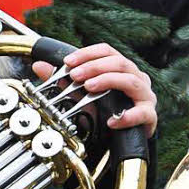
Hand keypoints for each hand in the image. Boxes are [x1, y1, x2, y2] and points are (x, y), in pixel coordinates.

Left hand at [32, 43, 156, 138]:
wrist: (119, 137)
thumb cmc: (104, 110)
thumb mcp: (80, 95)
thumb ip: (62, 81)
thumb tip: (39, 66)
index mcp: (120, 68)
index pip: (107, 51)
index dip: (87, 53)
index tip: (68, 62)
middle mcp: (135, 77)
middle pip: (119, 62)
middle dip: (94, 66)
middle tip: (75, 75)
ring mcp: (144, 95)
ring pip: (131, 80)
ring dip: (108, 81)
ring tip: (89, 88)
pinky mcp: (149, 115)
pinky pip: (143, 113)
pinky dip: (128, 116)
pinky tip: (112, 121)